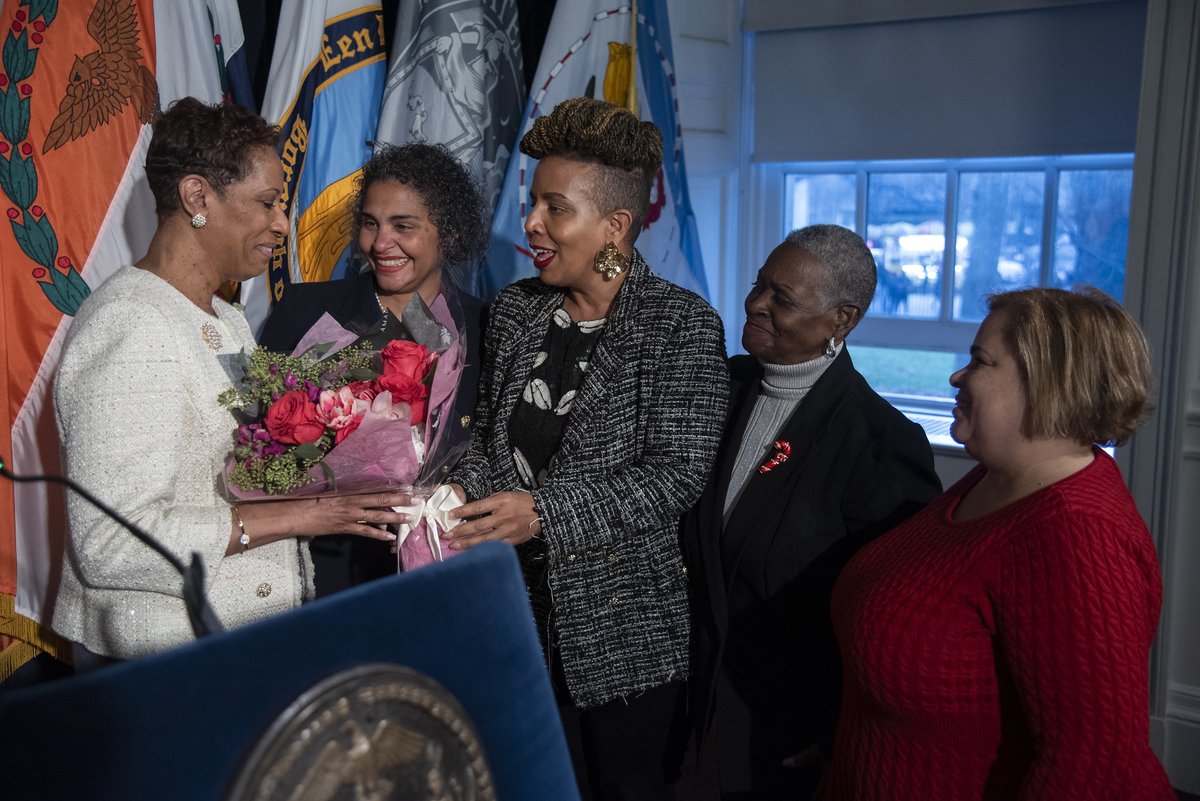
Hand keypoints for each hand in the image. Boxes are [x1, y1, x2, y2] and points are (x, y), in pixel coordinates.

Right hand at [233, 491, 414, 553]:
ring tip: (409, 519)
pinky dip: (378, 535)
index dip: (392, 489)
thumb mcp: (331, 495)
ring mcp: (349, 515)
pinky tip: (390, 538)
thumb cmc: (310, 502)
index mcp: (350, 492)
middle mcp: (352, 502)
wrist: (295, 513)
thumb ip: (346, 497)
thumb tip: (360, 500)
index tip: (407, 487)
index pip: (375, 490)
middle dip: (400, 500)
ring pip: (377, 516)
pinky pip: (365, 531)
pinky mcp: (344, 527)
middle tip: (417, 500)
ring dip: (394, 518)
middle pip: (381, 500)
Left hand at [445, 490, 539, 549]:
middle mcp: (503, 516)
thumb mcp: (505, 495)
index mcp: (501, 502)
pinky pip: (494, 546)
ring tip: (453, 546)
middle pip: (478, 526)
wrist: (542, 511)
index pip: (477, 507)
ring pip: (484, 539)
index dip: (462, 512)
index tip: (450, 515)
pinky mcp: (512, 540)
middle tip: (446, 535)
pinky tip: (471, 551)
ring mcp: (508, 530)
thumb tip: (470, 511)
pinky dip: (481, 549)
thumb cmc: (521, 502)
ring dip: (467, 543)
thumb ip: (489, 503)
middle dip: (460, 531)